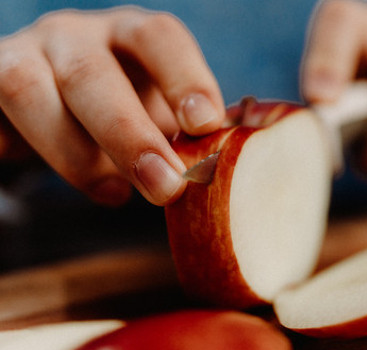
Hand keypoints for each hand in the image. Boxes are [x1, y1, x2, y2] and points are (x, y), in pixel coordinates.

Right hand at [0, 7, 224, 205]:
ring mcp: (23, 57)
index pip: (159, 38)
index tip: (206, 124)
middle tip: (165, 187)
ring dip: (73, 153)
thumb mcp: (162, 118)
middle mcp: (75, 37)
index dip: (185, 77)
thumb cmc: (125, 115)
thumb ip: (191, 136)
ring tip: (113, 194)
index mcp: (131, 37)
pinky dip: (17, 149)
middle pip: (92, 74)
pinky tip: (52, 175)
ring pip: (29, 91)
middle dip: (128, 136)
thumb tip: (243, 169)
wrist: (51, 111)